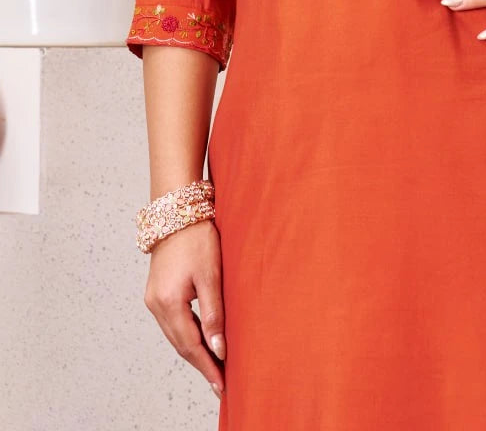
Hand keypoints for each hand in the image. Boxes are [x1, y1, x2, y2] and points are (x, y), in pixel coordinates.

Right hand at [143, 218, 226, 399]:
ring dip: (194, 352)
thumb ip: (214, 313)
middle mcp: (156, 305)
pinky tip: (202, 341)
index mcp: (168, 302)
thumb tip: (218, 348)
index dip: (207, 367)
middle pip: (181, 345)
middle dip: (201, 364)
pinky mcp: (157, 293)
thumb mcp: (211, 275)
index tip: (222, 385)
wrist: (177, 211)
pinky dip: (188, 336)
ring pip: (176, 336)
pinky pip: (173, 323)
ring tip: (215, 366)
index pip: (190, 346)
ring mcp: (153, 299)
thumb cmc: (197, 237)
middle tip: (221, 382)